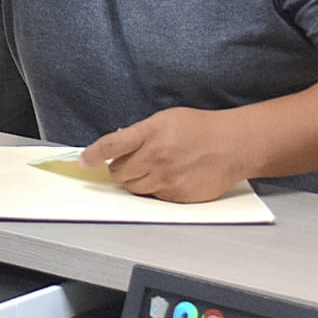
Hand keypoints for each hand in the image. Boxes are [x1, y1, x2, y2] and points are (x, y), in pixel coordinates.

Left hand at [79, 108, 251, 203]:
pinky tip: (170, 176)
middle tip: (131, 162)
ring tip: (151, 169)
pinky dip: (155, 189)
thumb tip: (116, 149)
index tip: (83, 160)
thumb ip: (140, 134)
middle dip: (120, 168)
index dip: (93, 155)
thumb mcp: (165, 120)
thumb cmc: (200, 128)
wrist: (233, 145)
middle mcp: (156, 157)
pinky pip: (153, 197)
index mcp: (151, 133)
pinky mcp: (177, 196)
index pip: (111, 146)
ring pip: (133, 188)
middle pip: (119, 173)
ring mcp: (167, 179)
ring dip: (135, 180)